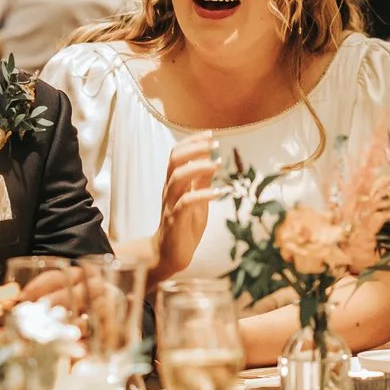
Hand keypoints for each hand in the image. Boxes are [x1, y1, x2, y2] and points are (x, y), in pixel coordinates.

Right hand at [153, 133, 224, 284]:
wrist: (170, 255)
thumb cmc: (184, 225)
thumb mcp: (198, 200)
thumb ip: (202, 181)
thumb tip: (212, 160)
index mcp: (174, 183)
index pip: (177, 154)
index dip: (192, 142)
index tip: (211, 135)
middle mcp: (169, 190)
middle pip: (174, 160)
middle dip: (194, 148)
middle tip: (214, 144)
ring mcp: (170, 204)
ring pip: (178, 178)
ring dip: (199, 168)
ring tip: (218, 164)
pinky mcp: (175, 220)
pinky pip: (186, 202)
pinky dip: (203, 195)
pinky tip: (220, 192)